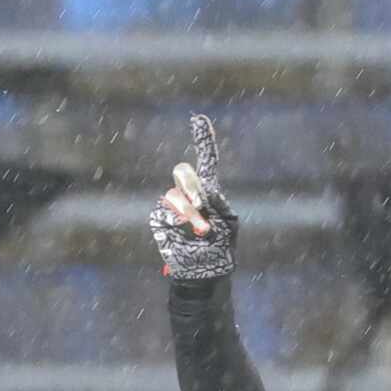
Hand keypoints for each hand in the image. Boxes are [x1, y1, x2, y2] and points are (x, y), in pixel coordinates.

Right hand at [147, 113, 237, 282]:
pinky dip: (175, 223)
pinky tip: (184, 234)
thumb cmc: (221, 249)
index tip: (198, 119)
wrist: (205, 272)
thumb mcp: (229, 222)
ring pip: (174, 195)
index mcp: (209, 191)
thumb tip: (201, 193)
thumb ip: (218, 202)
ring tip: (200, 232)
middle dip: (190, 185)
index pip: (206, 160)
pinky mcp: (161, 221)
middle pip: (183, 171)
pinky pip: (163, 213)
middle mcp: (189, 194)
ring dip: (188, 213)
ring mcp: (172, 207)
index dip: (203, 139)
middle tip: (200, 205)